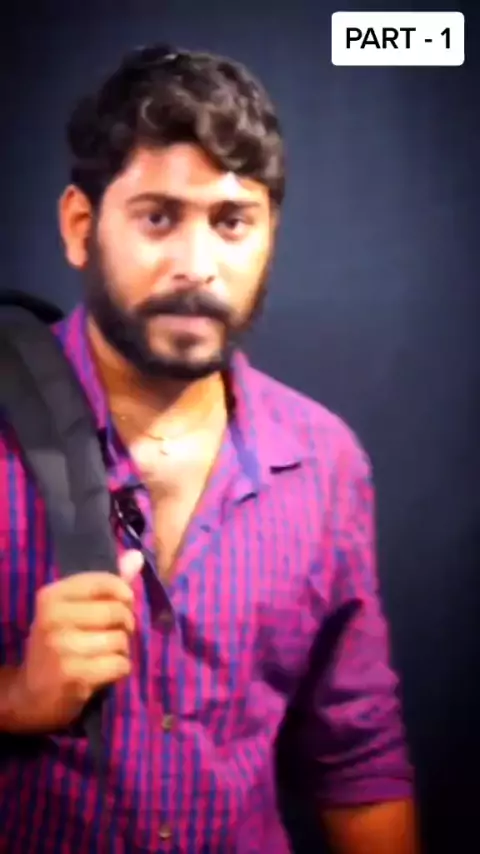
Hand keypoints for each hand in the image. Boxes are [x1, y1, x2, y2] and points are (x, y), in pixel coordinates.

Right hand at [7, 550, 142, 732]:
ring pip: (120, 640)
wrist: (28, 694)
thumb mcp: (74, 610)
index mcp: (52, 595)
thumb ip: (106, 584)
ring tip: (105, 654)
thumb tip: (137, 555)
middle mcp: (53, 618)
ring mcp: (62, 647)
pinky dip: (119, 669)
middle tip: (114, 635)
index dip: (123, 594)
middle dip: (125, 625)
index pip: (105, 581)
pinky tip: (103, 672)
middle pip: (117, 612)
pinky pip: (119, 664)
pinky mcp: (74, 675)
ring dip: (122, 650)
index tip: (121, 605)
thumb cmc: (58, 644)